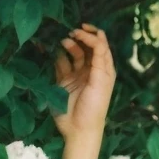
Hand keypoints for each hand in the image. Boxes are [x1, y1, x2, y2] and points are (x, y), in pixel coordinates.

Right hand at [52, 23, 115, 141]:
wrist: (79, 128)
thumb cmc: (94, 106)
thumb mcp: (100, 81)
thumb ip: (99, 59)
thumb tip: (98, 38)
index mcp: (104, 70)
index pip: (101, 47)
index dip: (93, 36)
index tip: (82, 30)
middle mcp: (91, 70)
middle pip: (87, 48)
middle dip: (81, 38)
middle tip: (72, 32)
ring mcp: (77, 75)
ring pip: (73, 53)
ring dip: (69, 46)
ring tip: (64, 42)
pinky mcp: (63, 80)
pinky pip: (60, 63)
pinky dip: (57, 55)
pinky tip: (53, 50)